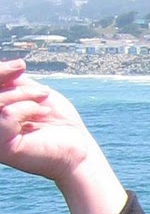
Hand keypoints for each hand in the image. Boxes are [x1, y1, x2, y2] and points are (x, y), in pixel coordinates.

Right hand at [0, 60, 127, 213]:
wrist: (79, 148)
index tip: (20, 65)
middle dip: (4, 77)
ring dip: (23, 94)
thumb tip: (5, 66)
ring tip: (43, 97)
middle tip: (25, 71)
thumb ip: (14, 82)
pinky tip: (43, 113)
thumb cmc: (58, 122)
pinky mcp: (3, 148)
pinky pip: (6, 115)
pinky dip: (27, 108)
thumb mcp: (34, 94)